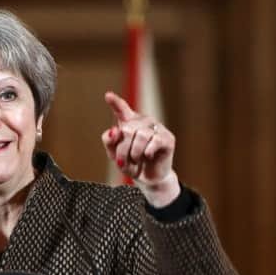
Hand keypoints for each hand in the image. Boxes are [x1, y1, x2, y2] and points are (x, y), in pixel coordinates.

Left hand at [101, 91, 180, 206]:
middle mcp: (143, 121)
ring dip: (134, 153)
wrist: (148, 178)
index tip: (108, 96)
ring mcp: (157, 128)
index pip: (121, 109)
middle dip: (122, 150)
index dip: (115, 102)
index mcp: (129, 123)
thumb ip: (109, 141)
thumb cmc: (132, 163)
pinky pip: (153, 142)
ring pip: (140, 135)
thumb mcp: (114, 154)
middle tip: (126, 160)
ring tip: (137, 159)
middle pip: (127, 130)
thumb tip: (114, 130)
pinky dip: (147, 153)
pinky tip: (149, 156)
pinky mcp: (167, 138)